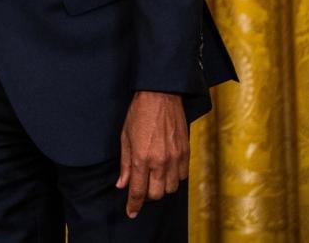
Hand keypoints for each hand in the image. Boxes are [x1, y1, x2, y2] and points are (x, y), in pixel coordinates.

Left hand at [115, 91, 187, 218]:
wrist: (161, 95)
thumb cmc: (139, 114)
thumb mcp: (125, 137)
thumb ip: (125, 164)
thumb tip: (121, 185)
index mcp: (141, 158)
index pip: (138, 191)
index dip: (134, 205)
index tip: (131, 212)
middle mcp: (160, 161)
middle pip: (156, 194)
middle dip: (147, 196)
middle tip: (141, 188)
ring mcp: (175, 158)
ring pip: (170, 188)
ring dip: (161, 188)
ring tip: (154, 177)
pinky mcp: (186, 152)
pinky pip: (182, 177)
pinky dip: (174, 179)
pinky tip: (166, 170)